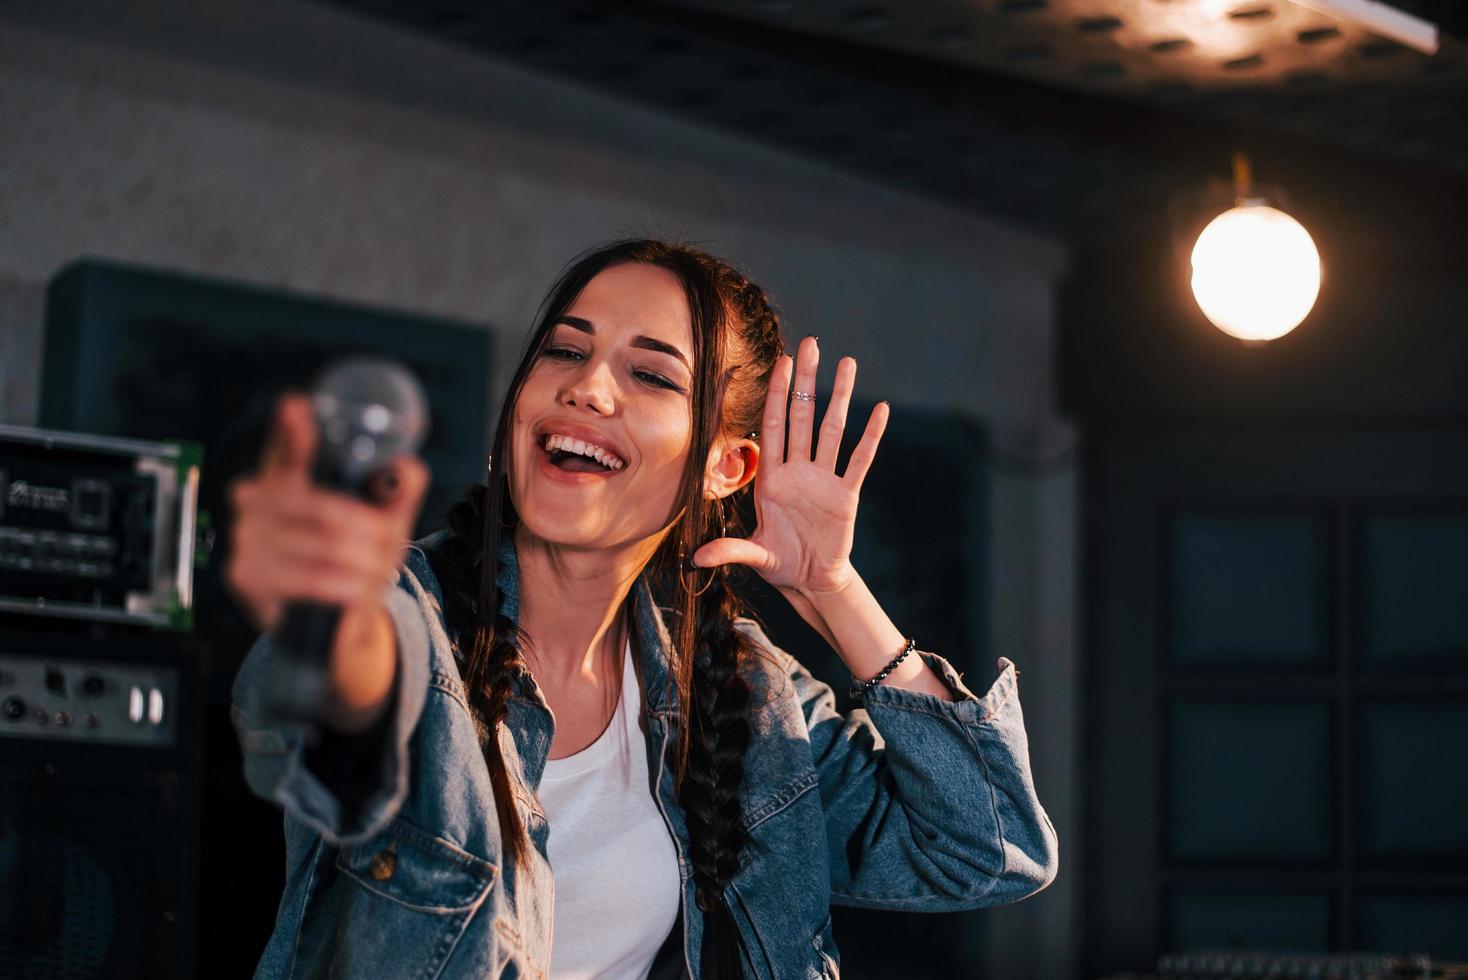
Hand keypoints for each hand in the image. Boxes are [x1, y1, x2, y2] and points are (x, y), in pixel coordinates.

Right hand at [225, 392, 429, 632]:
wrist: (330, 623)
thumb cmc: (355, 558)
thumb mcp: (382, 520)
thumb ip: (396, 489)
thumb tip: (405, 466)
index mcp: (283, 475)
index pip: (286, 447)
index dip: (293, 429)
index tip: (296, 405)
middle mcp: (254, 499)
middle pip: (325, 508)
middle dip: (371, 531)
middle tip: (390, 544)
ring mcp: (244, 536)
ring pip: (324, 545)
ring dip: (365, 563)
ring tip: (378, 573)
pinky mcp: (244, 575)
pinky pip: (310, 579)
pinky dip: (346, 587)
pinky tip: (358, 591)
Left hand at [691, 335, 888, 601]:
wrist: (811, 581)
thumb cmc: (780, 563)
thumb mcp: (754, 555)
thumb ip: (729, 551)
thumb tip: (696, 560)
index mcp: (773, 479)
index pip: (774, 427)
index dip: (776, 395)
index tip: (781, 363)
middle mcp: (798, 471)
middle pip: (803, 416)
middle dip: (806, 381)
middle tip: (811, 344)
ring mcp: (824, 480)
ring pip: (832, 429)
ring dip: (840, 396)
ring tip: (847, 362)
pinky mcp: (847, 495)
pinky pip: (860, 460)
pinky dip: (871, 435)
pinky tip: (880, 409)